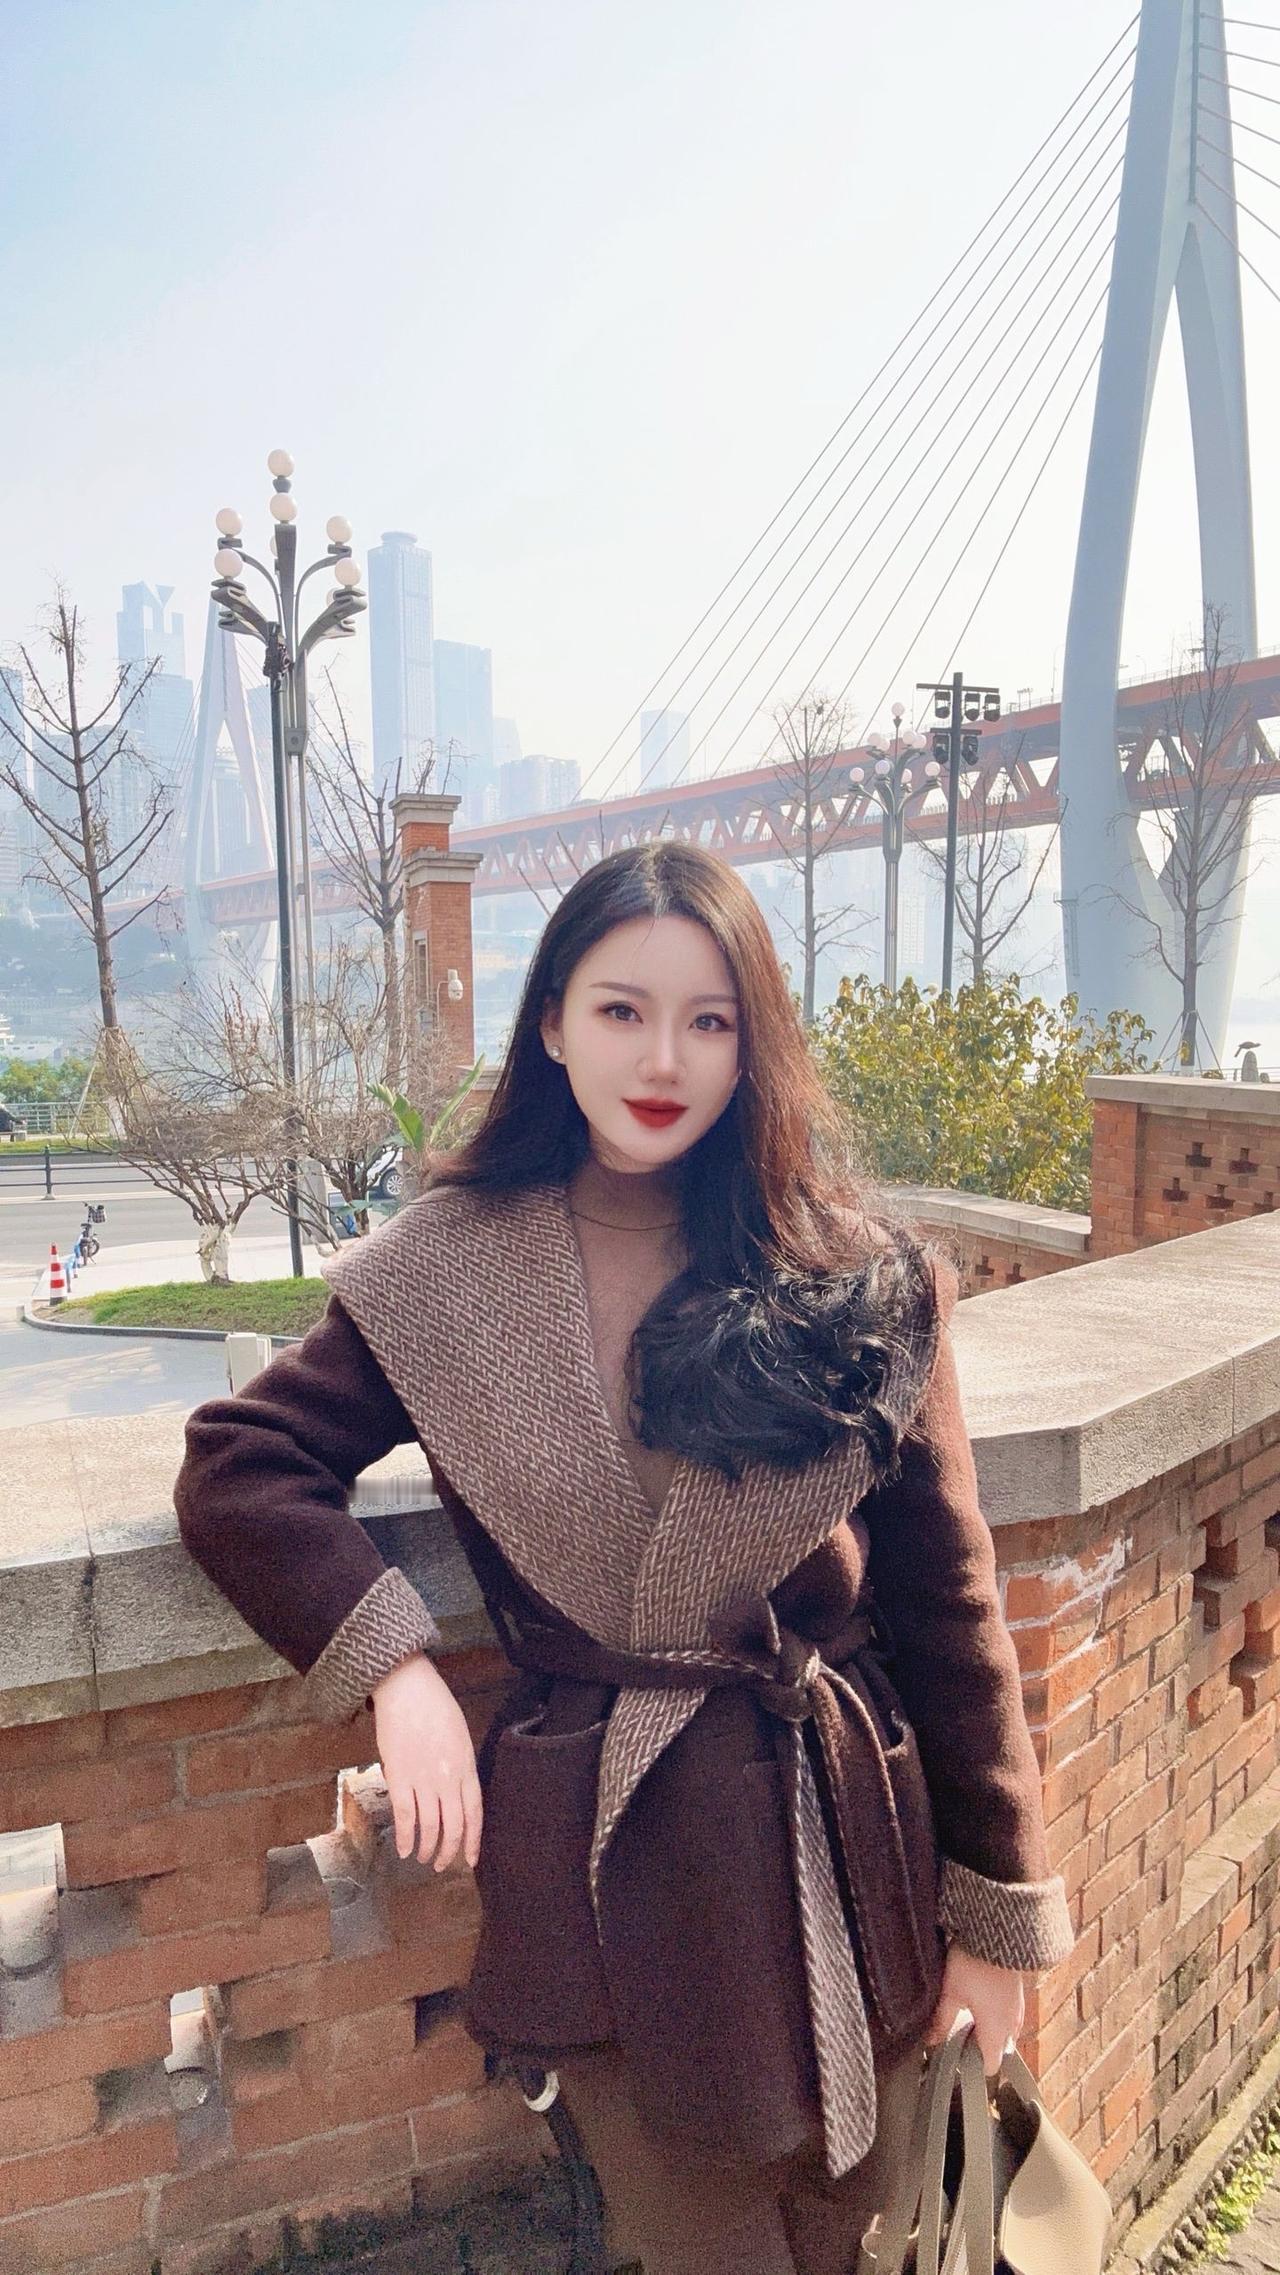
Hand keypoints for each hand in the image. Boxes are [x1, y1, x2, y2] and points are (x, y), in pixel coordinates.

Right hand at [371, 1653, 482, 1873]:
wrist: (408, 1689)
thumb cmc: (435, 1706)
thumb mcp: (459, 1737)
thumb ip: (460, 1767)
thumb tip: (455, 1793)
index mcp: (466, 1767)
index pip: (475, 1813)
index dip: (473, 1840)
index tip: (471, 1859)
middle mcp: (448, 1778)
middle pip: (454, 1825)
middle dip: (450, 1851)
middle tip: (443, 1865)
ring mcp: (423, 1779)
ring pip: (430, 1826)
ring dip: (427, 1848)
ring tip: (423, 1859)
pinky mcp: (399, 1777)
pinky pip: (405, 1816)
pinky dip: (405, 1837)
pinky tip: (404, 1850)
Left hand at [923, 1941, 1025, 2080]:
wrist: (997, 1934)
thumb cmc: (974, 1964)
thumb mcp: (951, 1992)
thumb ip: (942, 2021)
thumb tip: (930, 2042)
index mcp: (995, 2030)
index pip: (991, 2066)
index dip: (974, 2068)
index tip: (958, 2061)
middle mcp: (1011, 2023)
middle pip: (1000, 2051)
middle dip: (983, 2051)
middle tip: (960, 2039)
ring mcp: (1018, 2008)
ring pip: (1007, 2034)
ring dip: (992, 2033)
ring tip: (970, 2020)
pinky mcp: (1018, 1993)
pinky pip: (1011, 2016)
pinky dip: (999, 2018)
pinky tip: (982, 2003)